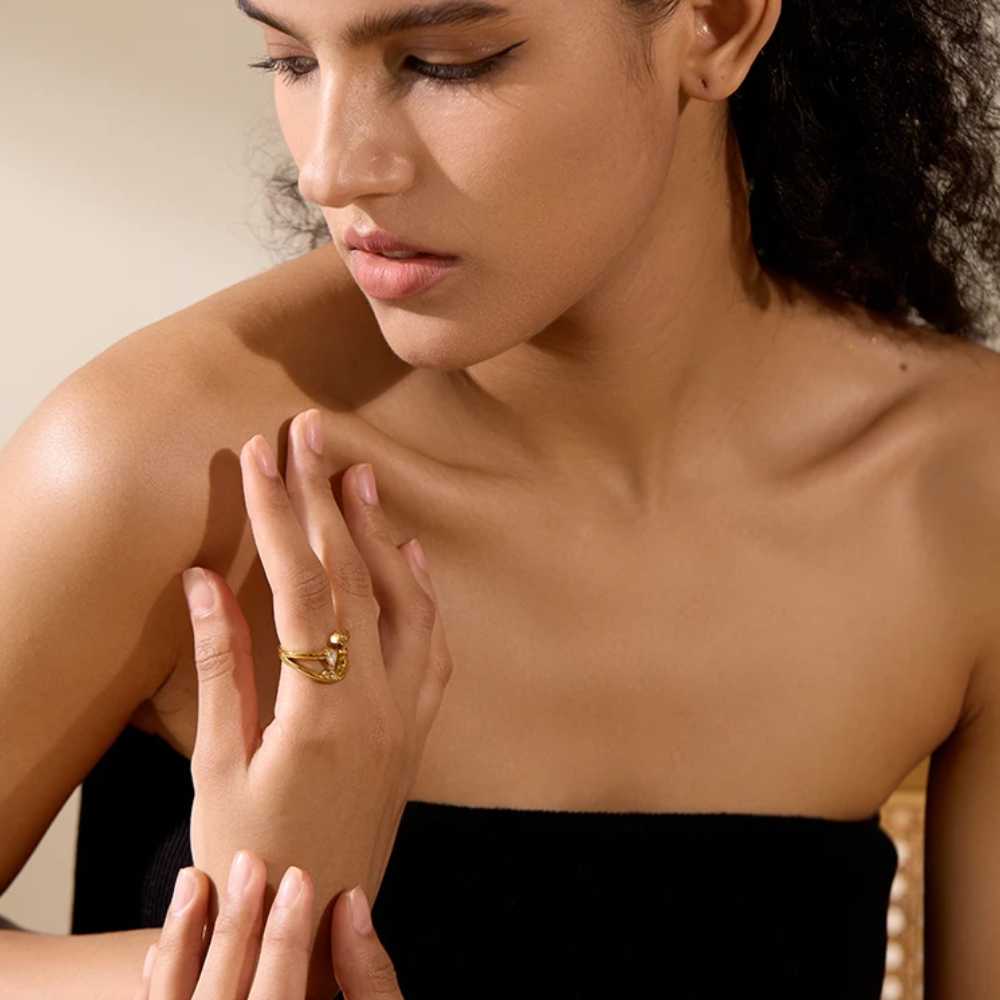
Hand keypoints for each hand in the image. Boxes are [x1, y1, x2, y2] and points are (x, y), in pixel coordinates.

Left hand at [135, 852, 404, 999]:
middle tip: (247, 861)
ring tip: (191, 881)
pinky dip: (158, 989)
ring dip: (180, 945)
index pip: (279, 995)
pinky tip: (159, 948)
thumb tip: (352, 902)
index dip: (287, 934)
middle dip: (235, 925)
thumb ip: (369, 979)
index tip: (299, 875)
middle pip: (222, 998)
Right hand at [180, 408, 452, 996]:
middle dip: (326, 498)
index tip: (260, 453)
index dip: (278, 514)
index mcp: (321, 710)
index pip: (301, 585)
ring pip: (404, 601)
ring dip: (379, 533)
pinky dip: (420, 592)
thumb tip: (204, 579)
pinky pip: (432, 645)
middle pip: (354, 576)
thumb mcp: (217, 766)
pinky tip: (409, 554)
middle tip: (311, 432)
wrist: (316, 923)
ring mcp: (406, 713)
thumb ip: (218, 667)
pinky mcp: (417, 727)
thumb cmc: (253, 854)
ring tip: (359, 474)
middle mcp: (378, 701)